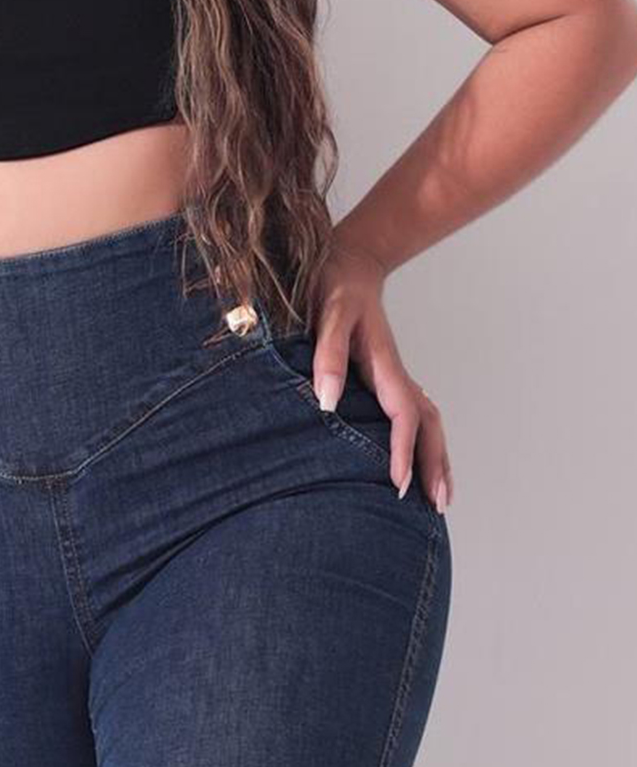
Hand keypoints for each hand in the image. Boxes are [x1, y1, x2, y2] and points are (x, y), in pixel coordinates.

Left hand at [311, 239, 452, 512]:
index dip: (403, 451)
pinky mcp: (388, 375)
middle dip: (434, 464)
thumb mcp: (327, 315)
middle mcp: (396, 375)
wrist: (349, 260)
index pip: (404, 416)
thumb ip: (328, 355)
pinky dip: (424, 441)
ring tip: (438, 495)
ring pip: (428, 422)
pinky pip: (416, 414)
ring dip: (436, 457)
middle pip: (429, 425)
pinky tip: (418, 458)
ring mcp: (395, 376)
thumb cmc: (335, 287)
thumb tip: (327, 402)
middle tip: (437, 505)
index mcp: (384, 365)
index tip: (399, 485)